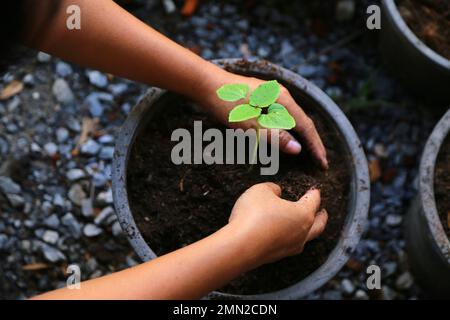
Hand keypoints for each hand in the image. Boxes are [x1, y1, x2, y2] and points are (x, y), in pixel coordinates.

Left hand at [198, 70, 327, 168]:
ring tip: (309, 153)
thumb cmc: (226, 104)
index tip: (323, 164)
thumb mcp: (250, 125)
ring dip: (300, 136)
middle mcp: (281, 94)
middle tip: (320, 162)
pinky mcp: (263, 97)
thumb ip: (274, 137)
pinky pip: (282, 116)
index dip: (315, 146)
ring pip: (292, 118)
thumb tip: (298, 149)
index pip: (306, 125)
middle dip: (311, 142)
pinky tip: (289, 137)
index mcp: (282, 99)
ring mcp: (272, 94)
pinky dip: (288, 129)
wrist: (205, 84)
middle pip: (302, 121)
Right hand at [227, 182, 327, 265]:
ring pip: (307, 238)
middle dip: (322, 217)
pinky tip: (284, 234)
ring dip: (309, 230)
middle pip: (319, 225)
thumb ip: (272, 188)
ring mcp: (291, 247)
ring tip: (305, 224)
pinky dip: (292, 238)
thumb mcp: (261, 190)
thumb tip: (277, 193)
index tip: (315, 189)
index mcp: (303, 214)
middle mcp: (302, 233)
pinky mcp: (277, 256)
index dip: (314, 193)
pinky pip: (291, 245)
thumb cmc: (253, 214)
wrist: (239, 246)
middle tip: (323, 212)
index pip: (314, 201)